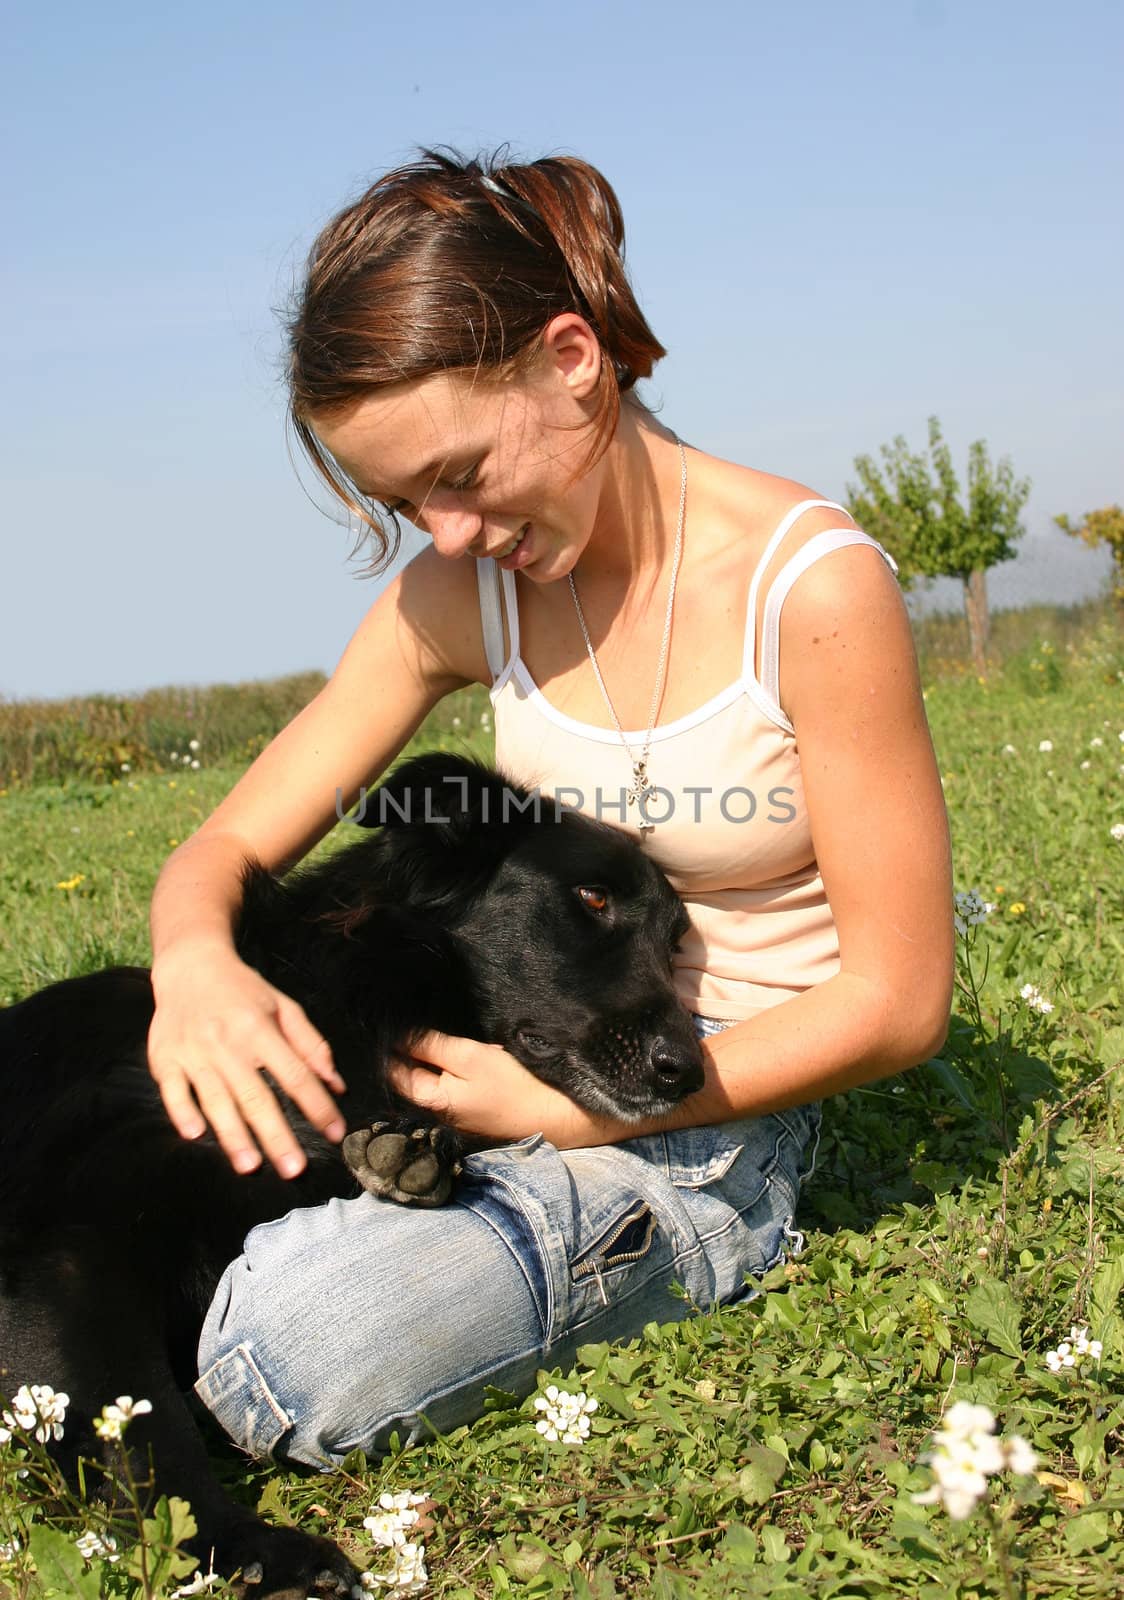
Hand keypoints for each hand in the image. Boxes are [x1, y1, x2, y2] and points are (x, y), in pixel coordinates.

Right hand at [148, 943, 347, 1177]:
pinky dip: (182, 1112)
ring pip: (215, 1099)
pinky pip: (172, 1090)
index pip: (294, 1074)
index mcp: (259, 1028)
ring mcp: (193, 1051)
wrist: (190, 966)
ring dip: (233, 1135)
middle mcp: (226, 1042)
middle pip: (255, 1096)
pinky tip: (195, 1134)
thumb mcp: (283, 1006)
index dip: (317, 1105)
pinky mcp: (164, 1057)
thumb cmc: (243, 990)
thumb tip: (335, 1084)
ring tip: (251, 1166)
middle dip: (276, 1135)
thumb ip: (310, 1044)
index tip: (335, 1132)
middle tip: (294, 1169)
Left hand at [388, 1031, 610, 1146]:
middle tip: (399, 1018)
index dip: (386, 1045)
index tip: (382, 1020)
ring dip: (428, 1054)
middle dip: (406, 1048)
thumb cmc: (512, 1085)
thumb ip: (432, 1046)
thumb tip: (396, 1036)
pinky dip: (447, 1065)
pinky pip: (450, 1082)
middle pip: (410, 1074)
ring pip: (431, 1076)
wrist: (555, 1115)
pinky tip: (451, 1047)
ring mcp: (455, 1110)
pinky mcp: (472, 1106)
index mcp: (430, 1100)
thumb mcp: (470, 1057)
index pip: (392, 1070)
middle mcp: (437, 1110)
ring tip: (423, 1028)